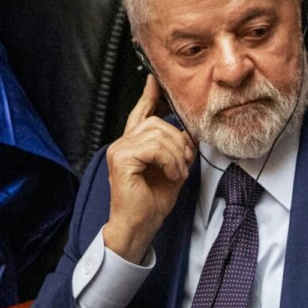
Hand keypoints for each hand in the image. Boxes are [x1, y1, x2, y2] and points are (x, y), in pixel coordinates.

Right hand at [102, 75, 195, 262]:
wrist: (139, 226)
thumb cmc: (151, 203)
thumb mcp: (172, 169)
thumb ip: (176, 149)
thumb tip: (189, 134)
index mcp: (133, 144)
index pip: (142, 112)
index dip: (150, 95)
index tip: (156, 80)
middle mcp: (123, 143)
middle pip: (157, 121)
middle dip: (179, 141)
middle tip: (184, 164)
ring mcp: (119, 150)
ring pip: (158, 133)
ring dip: (177, 154)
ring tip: (177, 172)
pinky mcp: (121, 159)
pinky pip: (154, 147)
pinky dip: (170, 161)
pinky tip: (171, 175)